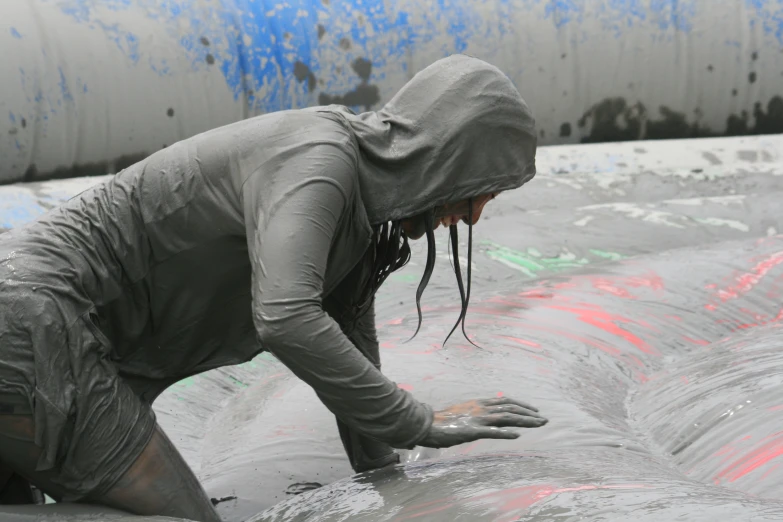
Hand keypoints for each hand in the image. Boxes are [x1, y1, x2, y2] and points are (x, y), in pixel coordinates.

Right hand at [417, 397, 546, 448]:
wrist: (427, 423)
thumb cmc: (444, 421)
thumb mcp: (464, 412)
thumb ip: (477, 413)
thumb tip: (490, 418)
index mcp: (479, 403)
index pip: (506, 401)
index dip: (522, 405)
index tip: (534, 411)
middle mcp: (481, 408)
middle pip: (511, 409)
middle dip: (529, 414)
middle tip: (544, 419)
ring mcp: (478, 419)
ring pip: (506, 418)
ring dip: (524, 421)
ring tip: (539, 424)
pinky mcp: (472, 431)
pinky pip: (492, 432)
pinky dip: (506, 433)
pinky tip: (517, 435)